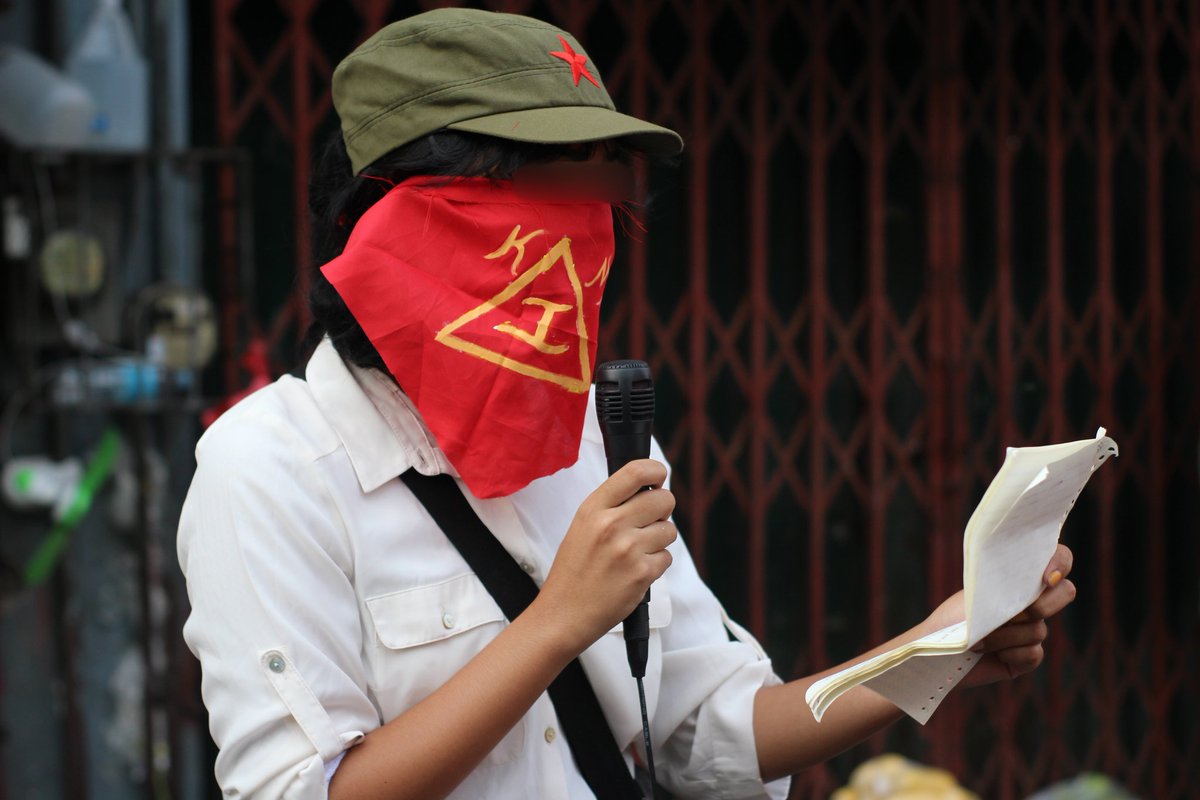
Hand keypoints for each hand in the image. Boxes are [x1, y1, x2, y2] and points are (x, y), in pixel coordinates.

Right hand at [533, 459, 676, 652]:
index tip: (659, 477)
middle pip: (663, 499)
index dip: (656, 470)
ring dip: (659, 540)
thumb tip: (650, 488)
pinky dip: (656, 565)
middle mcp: (611, 524)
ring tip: (636, 552)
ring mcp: (628, 549)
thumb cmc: (573, 571)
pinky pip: (667, 557)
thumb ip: (612, 506)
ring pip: (669, 530)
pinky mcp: (642, 573)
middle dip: (663, 510)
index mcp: (593, 508)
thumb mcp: (582, 527)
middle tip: (649, 522)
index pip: (635, 471)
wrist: (563, 614)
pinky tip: (635, 572)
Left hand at [926, 544, 1076, 687]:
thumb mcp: (977, 593)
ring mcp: (1033, 630)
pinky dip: (1009, 654)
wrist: (937, 651)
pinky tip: (988, 654)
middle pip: (1066, 592)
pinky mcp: (1028, 657)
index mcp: (1021, 581)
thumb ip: (1007, 585)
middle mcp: (1033, 603)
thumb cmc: (952, 617)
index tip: (1046, 578)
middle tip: (1011, 614)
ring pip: (1038, 629)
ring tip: (977, 639)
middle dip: (1039, 606)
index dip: (1060, 562)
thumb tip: (1033, 585)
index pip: (1059, 558)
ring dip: (1003, 636)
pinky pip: (1034, 653)